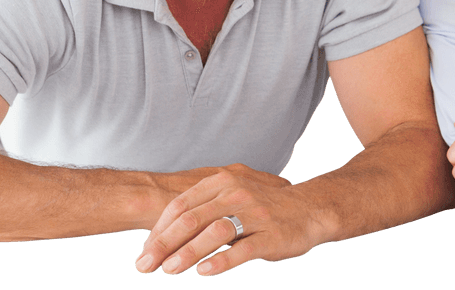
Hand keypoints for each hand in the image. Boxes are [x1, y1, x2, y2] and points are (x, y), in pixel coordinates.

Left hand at [135, 163, 322, 275]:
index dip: (158, 230)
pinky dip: (221, 261)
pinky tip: (203, 272)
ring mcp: (254, 215)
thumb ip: (203, 208)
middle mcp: (236, 194)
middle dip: (164, 244)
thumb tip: (164, 233)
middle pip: (191, 219)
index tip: (144, 251)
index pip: (181, 206)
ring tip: (168, 270)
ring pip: (214, 233)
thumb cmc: (263, 208)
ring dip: (187, 253)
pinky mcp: (270, 237)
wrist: (310, 209)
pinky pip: (242, 250)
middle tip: (144, 265)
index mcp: (222, 181)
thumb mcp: (232, 196)